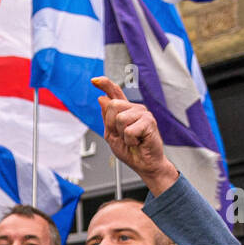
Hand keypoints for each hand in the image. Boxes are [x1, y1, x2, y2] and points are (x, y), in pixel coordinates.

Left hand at [92, 76, 178, 194]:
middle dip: (112, 125)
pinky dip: (130, 141)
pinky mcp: (149, 122)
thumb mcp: (111, 135)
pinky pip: (129, 130)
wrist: (144, 164)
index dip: (104, 84)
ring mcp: (143, 113)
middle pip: (112, 105)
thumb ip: (106, 118)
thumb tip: (102, 98)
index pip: (114, 93)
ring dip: (122, 134)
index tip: (94, 80)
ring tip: (132, 139)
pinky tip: (138, 142)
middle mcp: (134, 108)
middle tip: (122, 136)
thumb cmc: (131, 151)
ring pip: (119, 118)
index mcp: (125, 111)